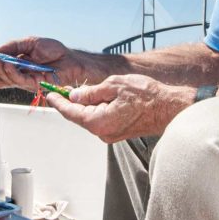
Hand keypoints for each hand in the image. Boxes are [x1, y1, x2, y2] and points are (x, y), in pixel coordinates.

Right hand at [0, 36, 83, 90]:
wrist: (70, 58)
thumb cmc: (53, 51)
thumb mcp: (29, 42)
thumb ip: (13, 46)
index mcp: (17, 66)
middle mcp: (20, 75)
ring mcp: (27, 81)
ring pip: (8, 81)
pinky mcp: (36, 84)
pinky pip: (21, 80)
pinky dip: (13, 73)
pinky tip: (8, 65)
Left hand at [44, 74, 194, 142]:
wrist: (169, 108)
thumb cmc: (146, 96)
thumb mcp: (114, 85)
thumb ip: (91, 92)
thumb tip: (75, 95)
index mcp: (98, 121)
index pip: (70, 112)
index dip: (58, 102)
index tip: (49, 94)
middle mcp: (102, 132)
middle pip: (79, 116)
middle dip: (71, 102)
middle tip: (62, 89)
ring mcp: (111, 134)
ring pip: (90, 118)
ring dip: (85, 105)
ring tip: (85, 90)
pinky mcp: (118, 132)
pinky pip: (100, 120)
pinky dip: (96, 109)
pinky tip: (100, 97)